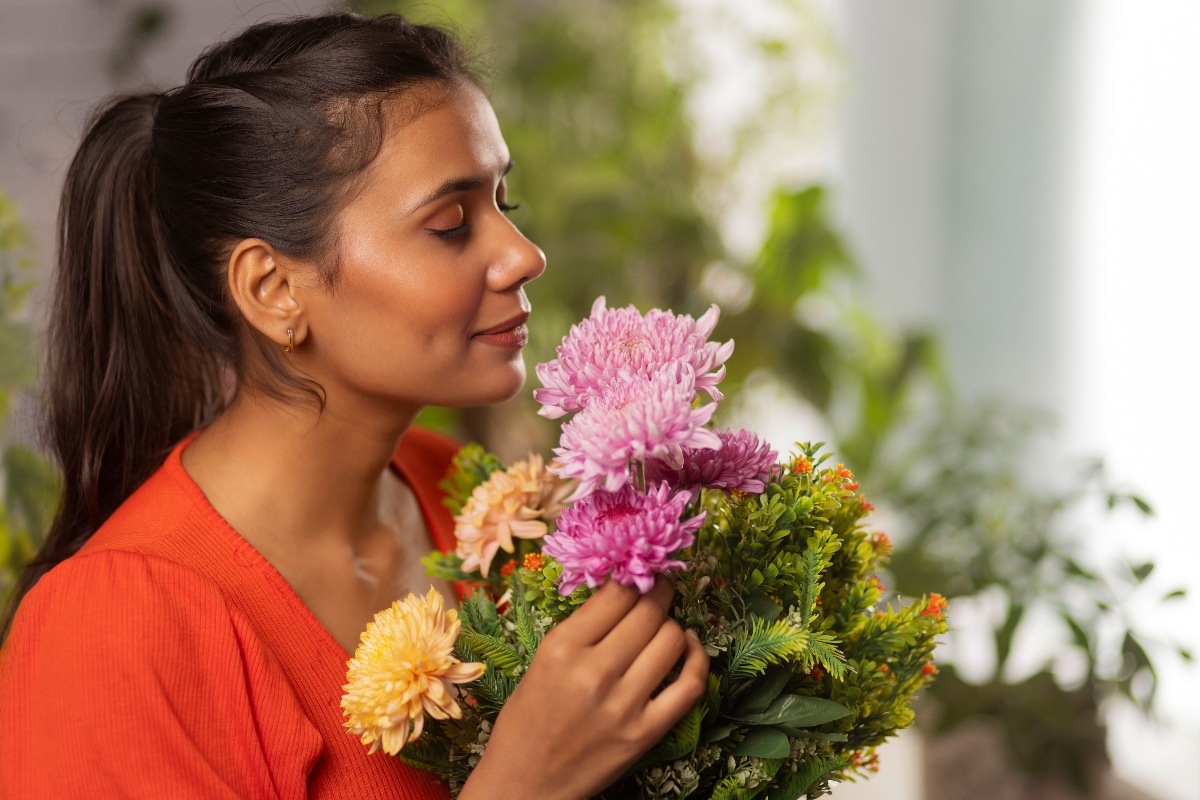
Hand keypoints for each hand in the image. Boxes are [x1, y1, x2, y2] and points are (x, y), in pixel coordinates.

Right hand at [458, 577, 708, 799]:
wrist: (523, 785)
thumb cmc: (526, 722)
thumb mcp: (541, 662)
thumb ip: (582, 629)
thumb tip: (626, 591)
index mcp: (561, 648)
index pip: (617, 593)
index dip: (636, 575)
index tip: (643, 570)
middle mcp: (594, 672)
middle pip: (648, 612)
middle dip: (660, 592)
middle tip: (662, 586)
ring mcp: (624, 704)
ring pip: (672, 639)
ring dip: (673, 625)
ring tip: (664, 625)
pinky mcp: (645, 733)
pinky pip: (690, 684)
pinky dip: (697, 658)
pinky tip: (690, 647)